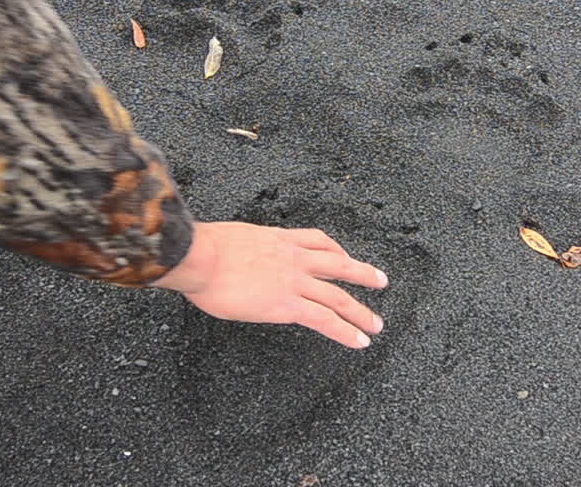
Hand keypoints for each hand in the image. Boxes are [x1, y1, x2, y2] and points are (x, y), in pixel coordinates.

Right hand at [151, 221, 387, 348]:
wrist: (199, 257)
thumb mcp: (229, 240)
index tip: (345, 256)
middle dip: (362, 274)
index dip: (336, 250)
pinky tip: (359, 341)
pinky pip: (325, 319)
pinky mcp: (287, 304)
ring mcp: (294, 281)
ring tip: (376, 325)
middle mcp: (293, 257)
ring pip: (338, 296)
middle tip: (380, 281)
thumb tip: (231, 260)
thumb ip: (242, 250)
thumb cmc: (202, 250)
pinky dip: (345, 331)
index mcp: (279, 239)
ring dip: (361, 312)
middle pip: (339, 264)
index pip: (317, 241)